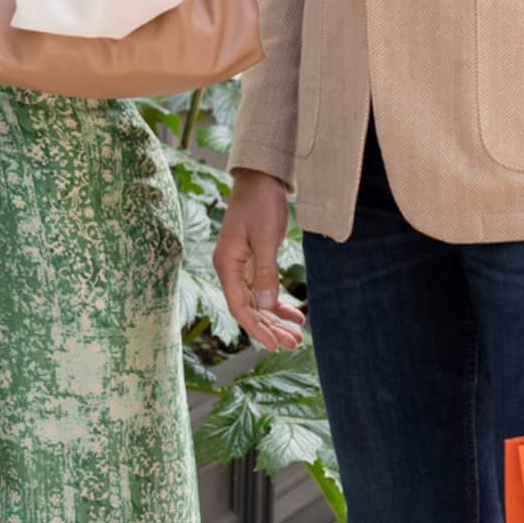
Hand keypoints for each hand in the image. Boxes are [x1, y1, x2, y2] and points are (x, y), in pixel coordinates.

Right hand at [214, 169, 306, 352]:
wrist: (261, 177)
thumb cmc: (261, 203)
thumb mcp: (266, 237)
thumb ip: (265, 272)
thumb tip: (267, 306)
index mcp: (227, 264)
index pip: (240, 307)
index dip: (256, 329)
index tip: (274, 345)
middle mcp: (230, 268)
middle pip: (249, 308)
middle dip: (270, 328)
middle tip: (293, 343)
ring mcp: (241, 265)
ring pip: (257, 301)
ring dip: (275, 319)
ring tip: (296, 336)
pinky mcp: (253, 260)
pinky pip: (263, 289)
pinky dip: (278, 303)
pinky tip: (296, 314)